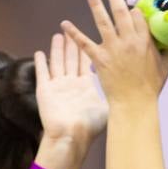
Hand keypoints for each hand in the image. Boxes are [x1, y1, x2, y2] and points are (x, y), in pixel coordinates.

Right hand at [33, 32, 107, 166]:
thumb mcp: (105, 106)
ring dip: (57, 49)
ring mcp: (58, 87)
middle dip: (72, 45)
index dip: (87, 51)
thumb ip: (112, 92)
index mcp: (86, 87)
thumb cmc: (89, 126)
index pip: (86, 63)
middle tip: (72, 30)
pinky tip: (39, 52)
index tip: (90, 38)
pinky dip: (41, 63)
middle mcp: (72, 85)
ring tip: (58, 34)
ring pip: (57, 62)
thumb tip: (128, 84)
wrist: (71, 138)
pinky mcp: (45, 91)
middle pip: (71, 60)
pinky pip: (42, 73)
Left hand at [60, 0, 167, 106]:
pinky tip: (65, 24)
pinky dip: (74, 33)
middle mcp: (129, 41)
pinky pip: (84, 43)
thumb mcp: (166, 65)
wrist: (135, 104)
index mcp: (145, 41)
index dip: (134, 10)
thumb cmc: (151, 87)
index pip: (138, 16)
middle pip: (121, 12)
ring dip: (95, 3)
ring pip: (103, 21)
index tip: (131, 8)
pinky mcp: (100, 59)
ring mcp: (113, 49)